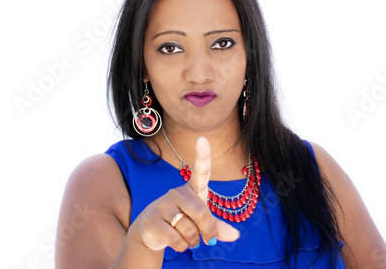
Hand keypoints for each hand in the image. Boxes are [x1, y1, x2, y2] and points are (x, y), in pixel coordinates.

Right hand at [131, 137, 240, 252]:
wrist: (150, 231)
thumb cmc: (181, 221)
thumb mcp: (200, 222)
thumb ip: (217, 227)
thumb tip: (236, 236)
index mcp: (192, 190)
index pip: (200, 171)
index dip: (202, 156)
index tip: (202, 139)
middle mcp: (177, 193)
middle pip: (201, 212)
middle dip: (207, 232)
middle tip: (207, 241)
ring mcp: (163, 205)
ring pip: (189, 230)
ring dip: (192, 242)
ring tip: (186, 239)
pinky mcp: (152, 220)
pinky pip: (176, 239)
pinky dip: (181, 247)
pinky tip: (176, 243)